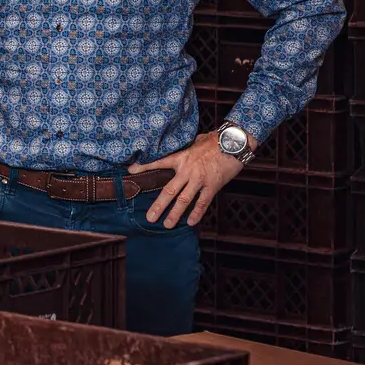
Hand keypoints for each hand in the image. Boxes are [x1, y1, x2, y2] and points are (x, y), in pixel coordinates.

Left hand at [128, 130, 249, 228]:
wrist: (234, 143)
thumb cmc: (215, 140)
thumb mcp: (195, 141)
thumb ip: (185, 148)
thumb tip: (178, 145)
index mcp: (181, 157)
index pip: (159, 162)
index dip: (144, 166)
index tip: (131, 171)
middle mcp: (188, 170)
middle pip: (169, 190)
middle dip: (159, 205)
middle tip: (150, 217)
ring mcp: (200, 180)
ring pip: (184, 200)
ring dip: (175, 214)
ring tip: (167, 224)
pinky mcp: (213, 186)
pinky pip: (203, 202)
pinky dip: (196, 213)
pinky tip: (191, 222)